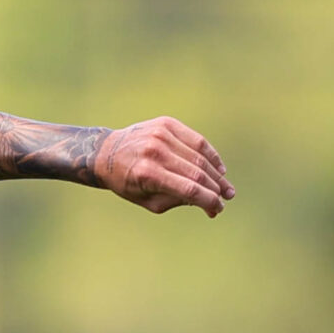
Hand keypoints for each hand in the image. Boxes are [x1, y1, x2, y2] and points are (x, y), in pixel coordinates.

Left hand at [95, 117, 231, 216]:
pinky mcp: (167, 124)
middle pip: (197, 172)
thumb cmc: (127, 182)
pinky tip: (218, 168)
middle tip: (227, 198)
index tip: (218, 209)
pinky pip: (196, 140)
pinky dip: (210, 154)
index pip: (189, 189)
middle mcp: (156, 151)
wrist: (106, 153)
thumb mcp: (147, 200)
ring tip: (225, 186)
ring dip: (216, 173)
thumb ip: (177, 201)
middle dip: (215, 188)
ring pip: (200, 155)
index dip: (208, 200)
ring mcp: (161, 135)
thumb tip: (209, 205)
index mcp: (148, 174)